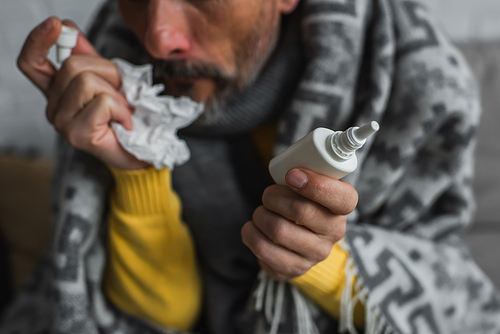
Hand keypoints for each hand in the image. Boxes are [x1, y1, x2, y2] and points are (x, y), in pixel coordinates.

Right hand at [17, 17, 149, 169]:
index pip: (32, 63)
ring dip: (116, 93)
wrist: (140, 152)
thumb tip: (71, 30)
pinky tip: (125, 122)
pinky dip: (122, 109)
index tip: (57, 25)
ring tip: (122, 110)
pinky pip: (103, 102)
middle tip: (120, 94)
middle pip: (73, 65)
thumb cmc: (124, 119)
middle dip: (107, 72)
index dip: (39, 40)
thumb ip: (89, 58)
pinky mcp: (77, 134)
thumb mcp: (108, 82)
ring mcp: (62, 122)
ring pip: (87, 81)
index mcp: (56, 91)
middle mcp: (53, 106)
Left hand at [242, 168, 357, 280]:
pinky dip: (251, 233)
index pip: (342, 198)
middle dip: (274, 197)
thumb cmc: (301, 202)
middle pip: (301, 211)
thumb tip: (290, 169)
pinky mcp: (294, 268)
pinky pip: (264, 249)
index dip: (316, 185)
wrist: (298, 241)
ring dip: (260, 215)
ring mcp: (315, 254)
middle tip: (268, 195)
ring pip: (278, 230)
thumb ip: (304, 174)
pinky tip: (254, 228)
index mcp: (342, 208)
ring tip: (261, 212)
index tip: (292, 175)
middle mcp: (334, 233)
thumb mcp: (309, 185)